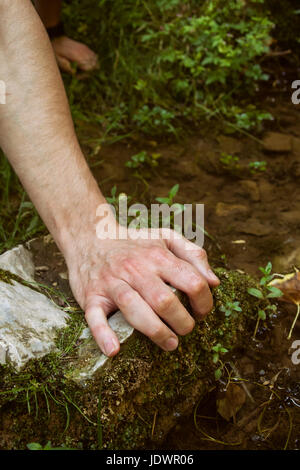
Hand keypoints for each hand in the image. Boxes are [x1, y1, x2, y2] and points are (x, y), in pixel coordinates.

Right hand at [66, 226, 219, 356]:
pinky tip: (114, 350)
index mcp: (157, 255)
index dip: (204, 302)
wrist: (89, 235)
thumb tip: (215, 282)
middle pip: (165, 301)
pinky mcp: (91, 295)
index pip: (192, 282)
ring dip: (156, 332)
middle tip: (186, 330)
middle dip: (183, 322)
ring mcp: (112, 282)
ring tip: (170, 343)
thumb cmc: (133, 241)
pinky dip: (103, 335)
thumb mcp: (165, 237)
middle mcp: (135, 268)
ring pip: (135, 310)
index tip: (202, 313)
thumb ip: (193, 254)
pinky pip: (95, 317)